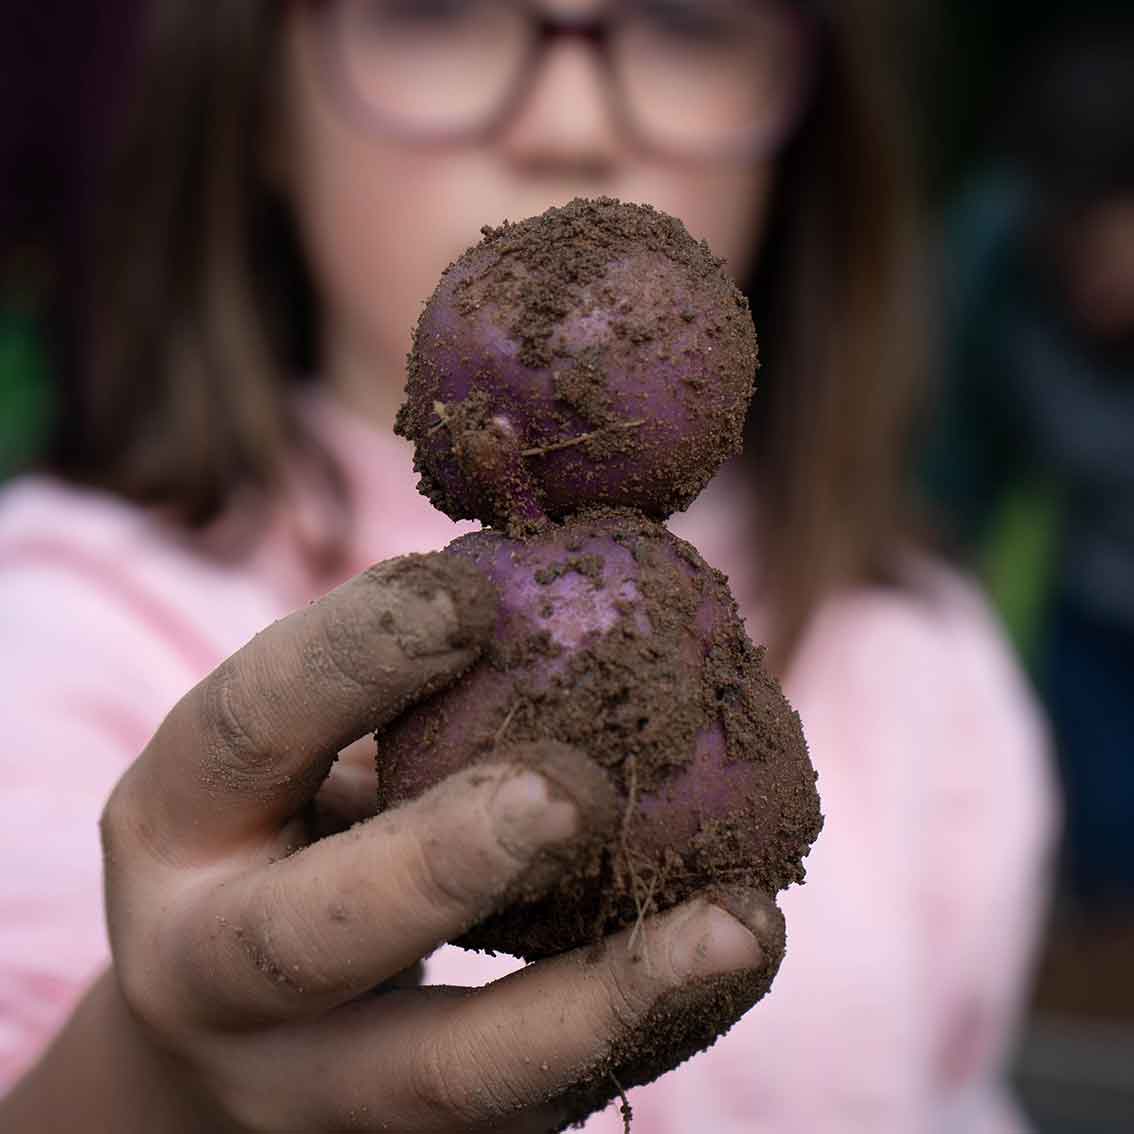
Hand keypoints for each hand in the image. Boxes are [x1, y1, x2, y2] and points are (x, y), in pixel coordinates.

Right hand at [28, 555, 781, 1132]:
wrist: (223, 1038)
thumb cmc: (287, 834)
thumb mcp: (296, 749)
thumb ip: (392, 676)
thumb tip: (563, 564)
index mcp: (175, 825)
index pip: (248, 728)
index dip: (355, 652)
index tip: (476, 586)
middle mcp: (212, 973)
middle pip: (316, 937)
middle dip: (450, 860)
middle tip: (580, 789)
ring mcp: (313, 1087)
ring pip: (455, 1076)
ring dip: (611, 996)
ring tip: (743, 923)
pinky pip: (546, 1104)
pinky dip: (657, 1023)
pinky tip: (739, 951)